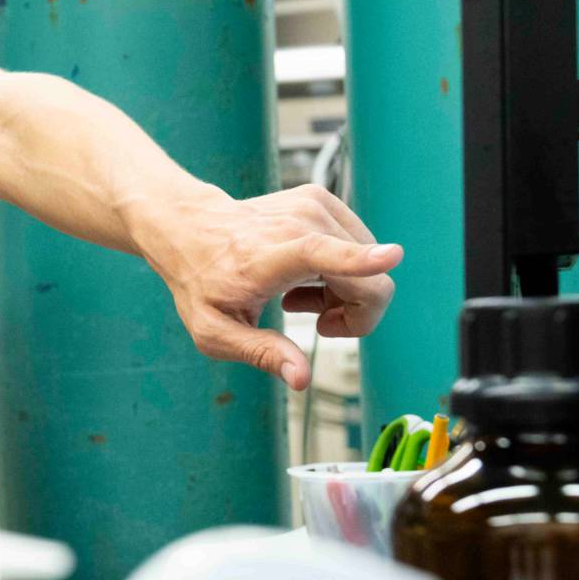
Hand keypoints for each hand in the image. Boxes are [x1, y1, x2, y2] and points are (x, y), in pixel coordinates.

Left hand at [131, 184, 401, 389]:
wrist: (188, 230)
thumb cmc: (201, 284)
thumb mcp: (215, 333)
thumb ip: (261, 354)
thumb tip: (301, 379)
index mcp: (268, 257)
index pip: (319, 255)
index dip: (360, 260)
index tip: (391, 257)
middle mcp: (294, 224)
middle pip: (367, 280)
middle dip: (357, 314)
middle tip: (315, 324)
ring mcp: (311, 207)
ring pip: (370, 267)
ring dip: (345, 294)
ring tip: (296, 296)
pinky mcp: (321, 200)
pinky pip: (360, 247)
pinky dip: (341, 270)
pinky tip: (302, 277)